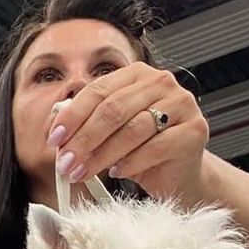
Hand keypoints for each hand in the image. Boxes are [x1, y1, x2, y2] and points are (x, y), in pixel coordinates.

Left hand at [47, 63, 208, 202]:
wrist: (178, 173)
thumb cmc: (142, 151)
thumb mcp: (111, 133)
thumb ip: (89, 122)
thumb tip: (56, 124)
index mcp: (137, 75)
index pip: (98, 91)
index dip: (72, 116)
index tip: (54, 139)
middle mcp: (161, 83)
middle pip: (113, 110)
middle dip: (83, 139)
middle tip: (65, 163)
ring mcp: (182, 105)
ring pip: (132, 130)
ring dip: (101, 155)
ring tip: (82, 173)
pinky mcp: (194, 131)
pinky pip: (155, 148)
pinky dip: (130, 163)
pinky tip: (118, 172)